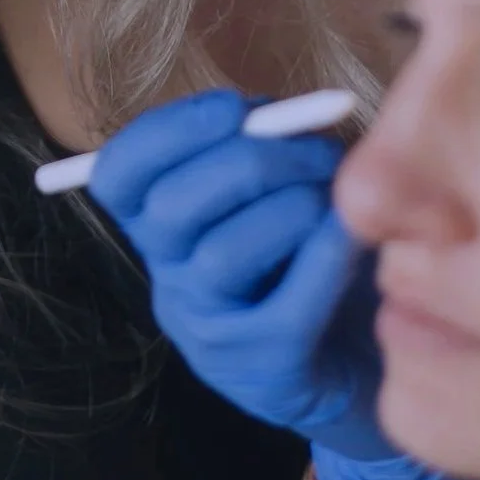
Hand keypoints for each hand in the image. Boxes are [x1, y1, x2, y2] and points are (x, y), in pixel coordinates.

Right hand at [87, 87, 389, 457]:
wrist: (361, 353)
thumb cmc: (311, 249)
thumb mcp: (275, 190)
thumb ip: (264, 148)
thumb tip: (284, 116)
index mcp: (157, 225)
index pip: (118, 176)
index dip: (166, 133)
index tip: (232, 107)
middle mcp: (168, 280)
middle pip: (169, 210)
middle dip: (250, 161)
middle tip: (317, 149)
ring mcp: (209, 333)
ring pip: (220, 256)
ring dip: (290, 209)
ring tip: (336, 199)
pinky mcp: (263, 372)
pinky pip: (287, 307)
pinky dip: (325, 258)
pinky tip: (353, 236)